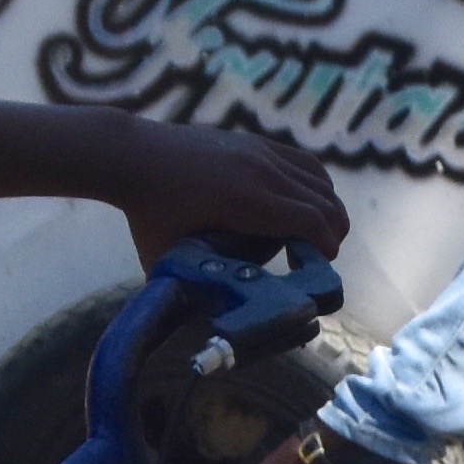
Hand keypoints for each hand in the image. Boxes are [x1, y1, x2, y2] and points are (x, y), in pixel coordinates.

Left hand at [107, 121, 349, 266]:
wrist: (130, 156)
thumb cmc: (147, 213)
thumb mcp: (171, 261)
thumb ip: (195, 289)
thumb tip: (214, 322)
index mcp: (246, 202)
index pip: (312, 222)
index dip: (326, 248)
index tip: (321, 267)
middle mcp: (261, 171)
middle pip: (324, 201)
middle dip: (333, 232)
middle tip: (322, 257)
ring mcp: (258, 151)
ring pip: (319, 178)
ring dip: (327, 206)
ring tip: (320, 231)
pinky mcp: (253, 141)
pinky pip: (301, 161)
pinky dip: (313, 183)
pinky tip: (305, 201)